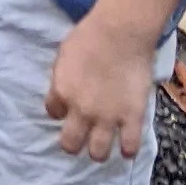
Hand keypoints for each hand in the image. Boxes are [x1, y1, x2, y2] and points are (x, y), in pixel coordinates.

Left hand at [46, 15, 153, 162]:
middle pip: (70, 144)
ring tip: (102, 145)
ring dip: (98, 151)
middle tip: (81, 137)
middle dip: (73, 143)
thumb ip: (61, 77)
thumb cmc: (90, 35)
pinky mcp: (132, 116)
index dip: (60, 112)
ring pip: (98, 152)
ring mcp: (108, 117)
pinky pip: (130, 146)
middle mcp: (81, 111)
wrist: (122, 32)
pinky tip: (127, 147)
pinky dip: (128, 150)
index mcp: (62, 92)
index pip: (53, 113)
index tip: (67, 108)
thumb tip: (63, 91)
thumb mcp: (63, 54)